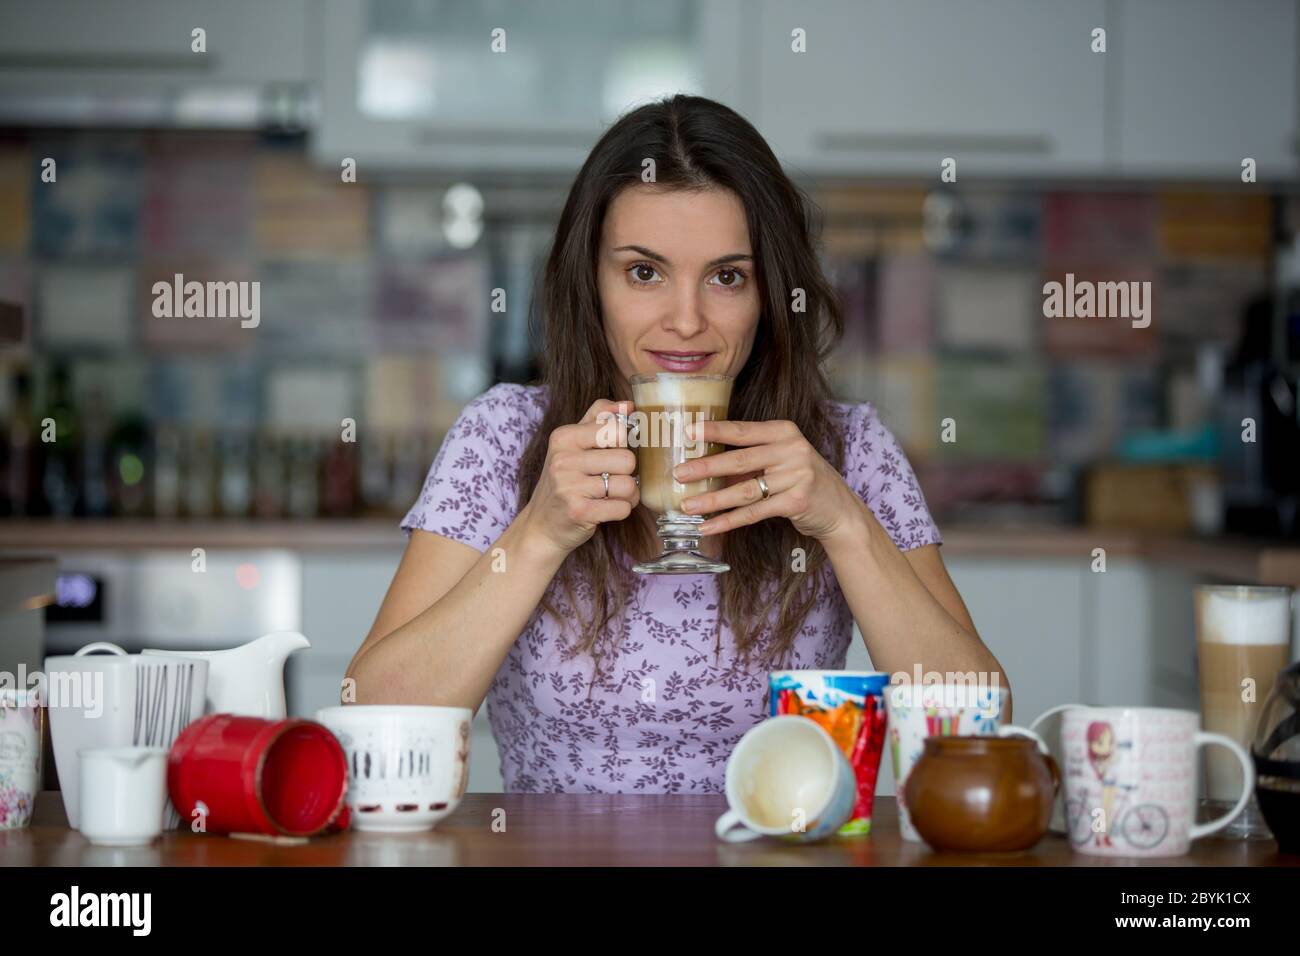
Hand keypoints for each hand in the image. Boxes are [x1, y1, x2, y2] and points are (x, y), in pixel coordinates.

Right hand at [520, 399, 638, 555]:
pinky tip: (607, 509)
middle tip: (612, 478)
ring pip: (628, 484)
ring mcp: (569, 486)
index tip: (611, 453)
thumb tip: (629, 404)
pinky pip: (622, 508)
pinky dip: (621, 510)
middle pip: (627, 458)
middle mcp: (563, 459)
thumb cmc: (564, 482)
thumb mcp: (572, 444)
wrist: (541, 525)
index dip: (623, 444)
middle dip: (627, 472)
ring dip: (627, 494)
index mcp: (564, 437)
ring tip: (612, 495)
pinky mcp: (579, 512)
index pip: (617, 429)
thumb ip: (599, 418)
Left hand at [672, 419, 860, 542]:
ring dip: (712, 500)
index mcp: (784, 432)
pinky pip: (754, 513)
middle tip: (679, 474)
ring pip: (744, 490)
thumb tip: (704, 461)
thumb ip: (752, 455)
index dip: (714, 431)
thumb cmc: (801, 479)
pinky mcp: (796, 502)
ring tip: (687, 506)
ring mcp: (797, 476)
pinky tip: (708, 526)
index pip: (742, 430)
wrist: (839, 508)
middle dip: (706, 468)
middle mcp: (792, 450)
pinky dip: (728, 521)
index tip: (688, 432)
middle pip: (740, 459)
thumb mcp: (782, 457)